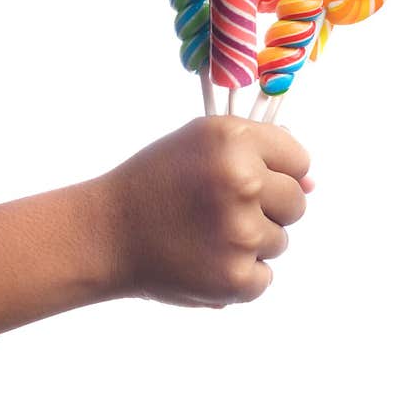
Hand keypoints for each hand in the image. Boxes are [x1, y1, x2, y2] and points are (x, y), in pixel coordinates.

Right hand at [104, 116, 310, 307]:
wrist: (105, 234)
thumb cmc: (155, 183)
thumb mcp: (200, 142)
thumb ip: (260, 150)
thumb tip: (313, 184)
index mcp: (234, 141)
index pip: (298, 161)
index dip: (273, 172)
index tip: (243, 181)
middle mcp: (242, 182)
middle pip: (297, 202)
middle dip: (267, 208)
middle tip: (218, 211)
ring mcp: (241, 233)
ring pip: (280, 241)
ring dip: (250, 243)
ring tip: (203, 235)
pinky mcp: (236, 278)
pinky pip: (264, 277)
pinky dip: (238, 276)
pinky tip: (202, 260)